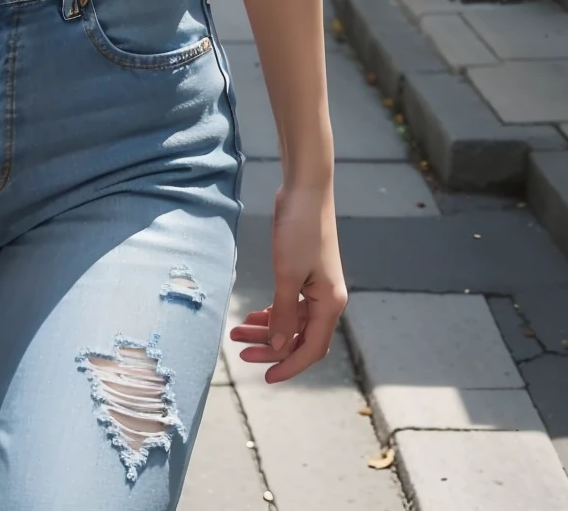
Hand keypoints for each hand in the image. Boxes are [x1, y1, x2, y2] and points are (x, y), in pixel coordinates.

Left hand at [230, 179, 345, 381]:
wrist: (305, 190)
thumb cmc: (299, 229)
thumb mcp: (287, 273)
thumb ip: (283, 312)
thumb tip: (277, 347)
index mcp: (330, 304)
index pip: (310, 349)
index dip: (289, 366)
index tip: (265, 377)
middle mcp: (328, 300)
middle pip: (300, 338)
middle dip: (271, 349)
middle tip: (240, 353)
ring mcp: (317, 287)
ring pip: (293, 322)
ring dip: (267, 330)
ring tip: (237, 335)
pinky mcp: (306, 274)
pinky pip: (290, 304)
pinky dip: (272, 312)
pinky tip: (252, 317)